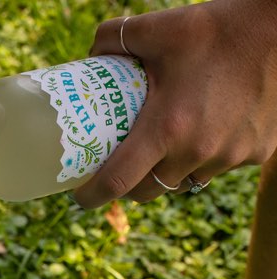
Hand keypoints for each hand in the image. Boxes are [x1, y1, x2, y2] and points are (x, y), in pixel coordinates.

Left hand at [73, 0, 276, 207]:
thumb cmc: (223, 28)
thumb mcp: (165, 28)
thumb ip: (118, 39)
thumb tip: (89, 56)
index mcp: (167, 129)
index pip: (117, 182)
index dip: (92, 195)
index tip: (80, 193)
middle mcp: (196, 152)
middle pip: (146, 191)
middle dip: (127, 186)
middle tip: (118, 168)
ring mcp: (228, 157)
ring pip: (182, 182)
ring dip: (166, 173)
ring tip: (162, 147)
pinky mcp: (255, 154)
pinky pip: (217, 167)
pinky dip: (205, 157)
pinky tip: (204, 132)